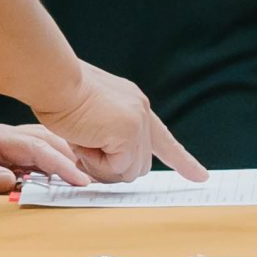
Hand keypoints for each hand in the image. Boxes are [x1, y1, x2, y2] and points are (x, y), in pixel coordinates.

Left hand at [0, 120, 90, 193]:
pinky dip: (44, 164)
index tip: (81, 181)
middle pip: (45, 142)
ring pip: (39, 147)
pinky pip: (26, 156)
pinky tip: (51, 175)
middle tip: (91, 181)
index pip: (36, 149)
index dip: (62, 165)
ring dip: (60, 159)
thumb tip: (13, 183)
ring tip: (79, 177)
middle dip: (71, 159)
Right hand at [31, 63, 206, 183]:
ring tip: (83, 140)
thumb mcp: (92, 114)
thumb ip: (108, 134)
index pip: (164, 139)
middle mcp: (142, 113)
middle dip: (112, 168)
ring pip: (129, 172)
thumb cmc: (60, 94)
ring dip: (101, 166)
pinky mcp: (128, 134)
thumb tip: (112, 165)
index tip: (201, 176)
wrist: (55, 79)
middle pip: (139, 165)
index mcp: (134, 105)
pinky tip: (84, 141)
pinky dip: (95, 163)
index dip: (182, 160)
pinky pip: (115, 169)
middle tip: (85, 149)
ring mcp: (138, 123)